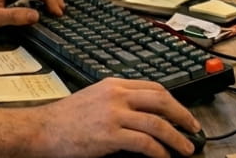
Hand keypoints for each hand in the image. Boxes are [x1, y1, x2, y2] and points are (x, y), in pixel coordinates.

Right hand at [36, 79, 200, 157]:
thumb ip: (118, 100)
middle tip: (193, 128)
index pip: (154, 87)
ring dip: (176, 137)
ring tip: (185, 148)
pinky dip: (158, 150)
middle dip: (182, 115)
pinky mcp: (109, 135)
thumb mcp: (95, 98)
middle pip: (161, 100)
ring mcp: (113, 115)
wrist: (41, 130)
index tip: (182, 113)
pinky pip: (143, 142)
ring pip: (157, 123)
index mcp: (114, 84)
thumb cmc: (64, 119)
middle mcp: (116, 95)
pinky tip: (163, 156)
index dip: (173, 101)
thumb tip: (144, 114)